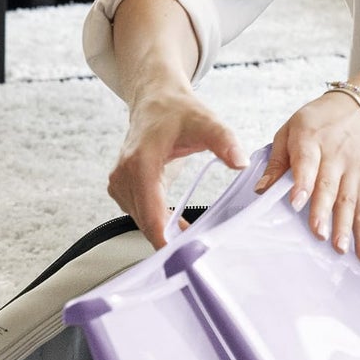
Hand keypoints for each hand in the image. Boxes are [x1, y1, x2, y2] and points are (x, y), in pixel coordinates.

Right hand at [108, 90, 246, 248]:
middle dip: (170, 240)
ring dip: (164, 232)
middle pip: (145, 222)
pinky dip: (158, 222)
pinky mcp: (121, 187)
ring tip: (193, 239)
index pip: (150, 213)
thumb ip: (225, 142)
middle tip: (200, 252)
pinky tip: (179, 225)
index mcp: (141, 162)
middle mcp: (123, 175)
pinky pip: (139, 214)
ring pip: (141, 221)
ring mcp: (119, 182)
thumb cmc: (179, 112)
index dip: (166, 239)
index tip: (184, 258)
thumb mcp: (207, 122)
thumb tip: (240, 163)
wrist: (156, 101)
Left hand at [256, 91, 359, 261]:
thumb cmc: (322, 119)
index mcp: (311, 140)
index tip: (296, 202)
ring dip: (345, 227)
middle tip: (318, 233)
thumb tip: (261, 189)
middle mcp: (335, 157)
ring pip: (349, 201)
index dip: (303, 182)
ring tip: (340, 247)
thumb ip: (277, 160)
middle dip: (323, 211)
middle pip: (329, 186)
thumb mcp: (292, 129)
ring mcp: (352, 171)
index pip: (307, 162)